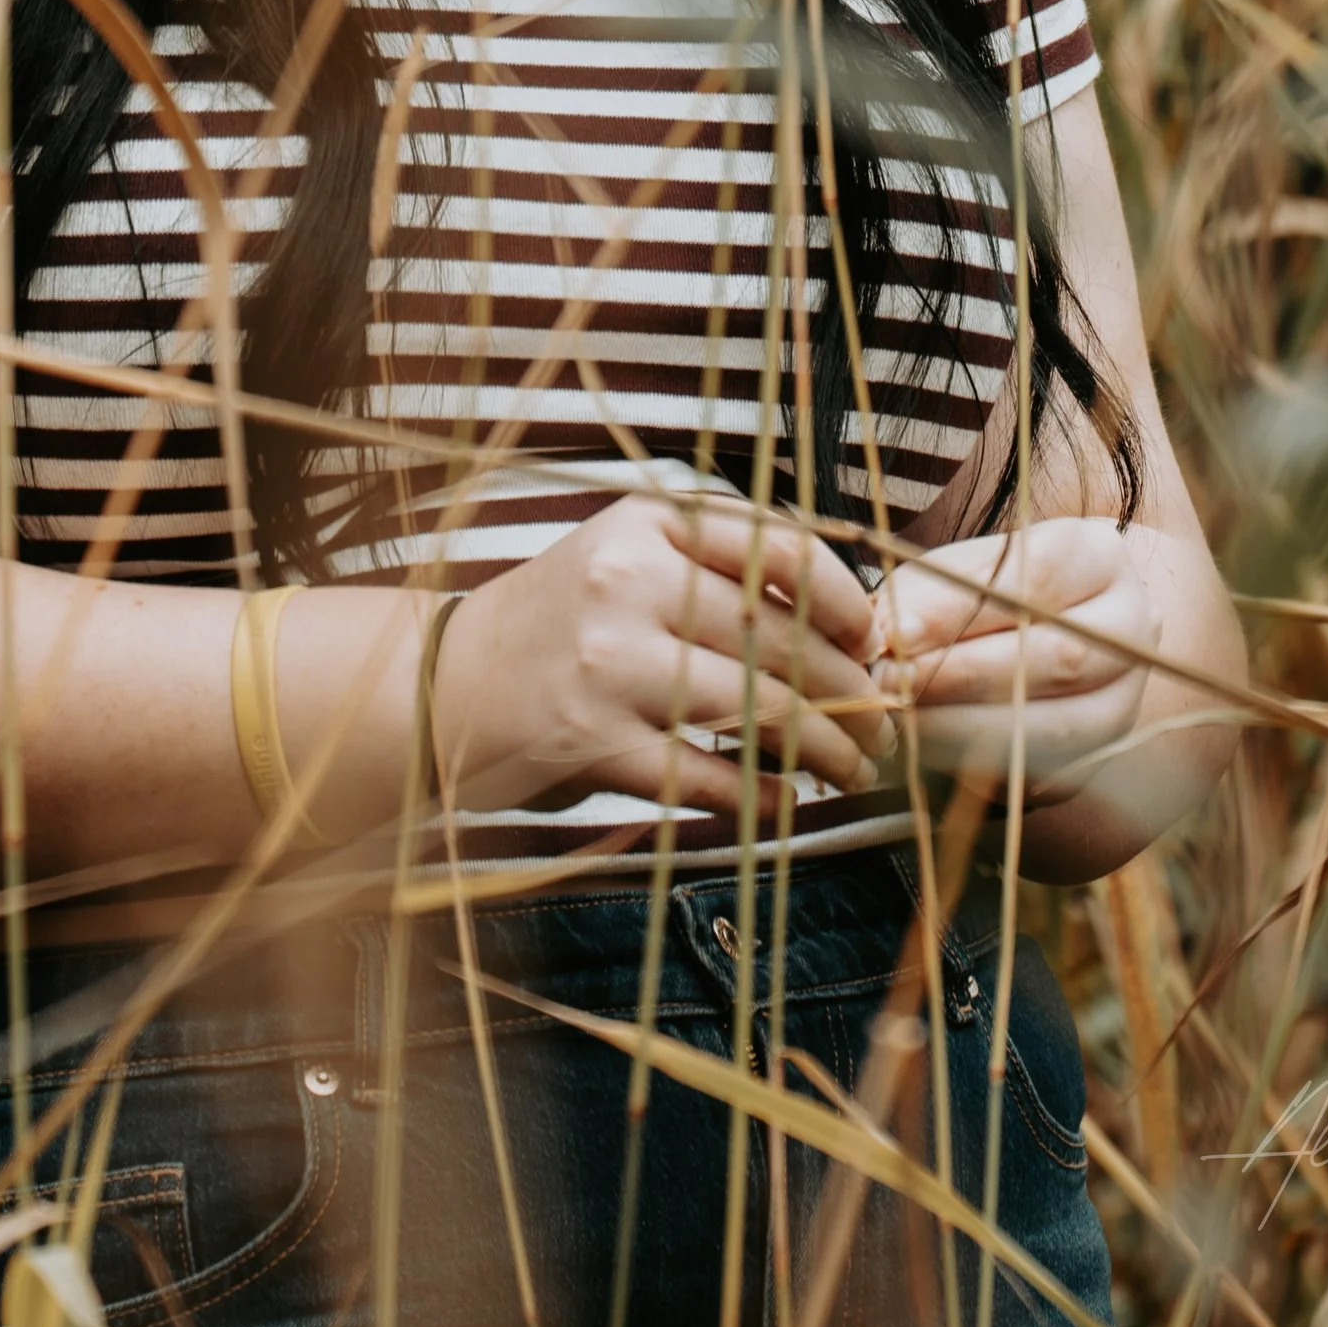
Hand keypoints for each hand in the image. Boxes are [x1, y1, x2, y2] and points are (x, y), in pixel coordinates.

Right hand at [430, 492, 889, 827]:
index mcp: (649, 521)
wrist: (446, 681)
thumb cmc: (559, 621)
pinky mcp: (590, 740)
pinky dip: (760, 797)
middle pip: (779, 638)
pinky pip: (704, 775)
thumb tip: (843, 629)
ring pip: (756, 709)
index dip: (845, 600)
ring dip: (824, 749)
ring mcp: (608, 661)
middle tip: (881, 726)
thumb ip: (717, 574)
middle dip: (850, 691)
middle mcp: (628, 579)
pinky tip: (785, 805)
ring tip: (852, 769)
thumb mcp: (629, 558)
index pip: (780, 548)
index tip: (874, 642)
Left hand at [868, 517, 1158, 798]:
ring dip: (970, 728)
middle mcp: (1132, 625)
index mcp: (1099, 557)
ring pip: (1061, 726)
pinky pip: (1050, 772)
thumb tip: (891, 637)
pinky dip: (983, 765)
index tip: (897, 633)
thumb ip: (929, 596)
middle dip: (964, 675)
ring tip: (905, 721)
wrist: (1045, 631)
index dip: (964, 608)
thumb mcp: (956, 572)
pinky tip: (930, 749)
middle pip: (1059, 656)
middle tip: (894, 684)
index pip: (1035, 577)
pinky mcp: (1104, 754)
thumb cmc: (988, 590)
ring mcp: (1127, 695)